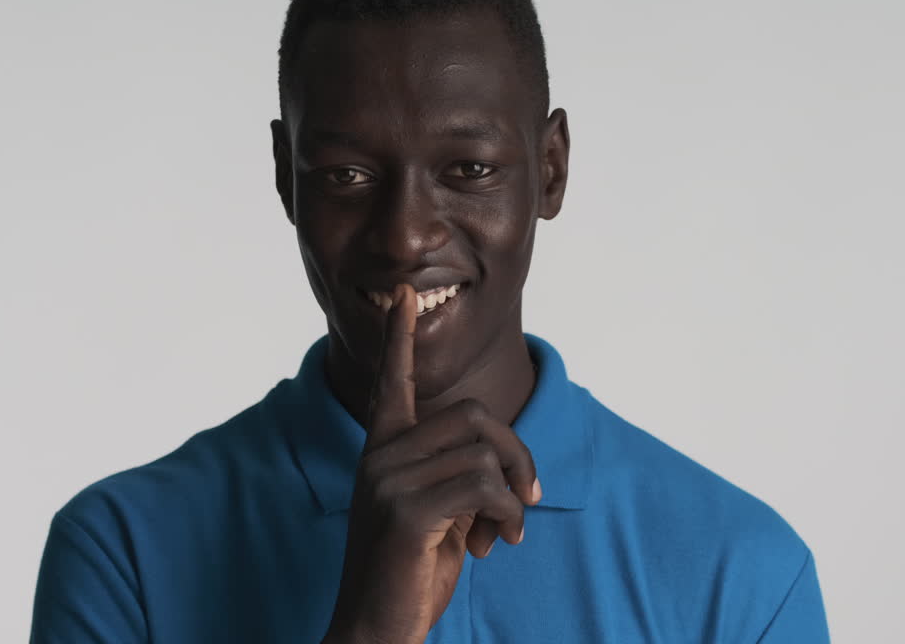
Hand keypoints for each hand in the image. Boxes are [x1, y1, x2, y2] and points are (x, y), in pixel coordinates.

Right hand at [323, 283, 541, 643]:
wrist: (375, 630)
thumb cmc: (409, 573)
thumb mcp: (438, 513)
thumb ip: (459, 475)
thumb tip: (508, 464)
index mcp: (382, 451)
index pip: (390, 382)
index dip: (399, 338)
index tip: (404, 295)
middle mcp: (379, 457)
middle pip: (472, 414)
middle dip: (516, 452)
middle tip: (529, 496)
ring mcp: (387, 481)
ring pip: (484, 453)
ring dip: (514, 497)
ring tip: (502, 533)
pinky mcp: (404, 512)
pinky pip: (485, 488)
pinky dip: (509, 516)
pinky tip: (498, 544)